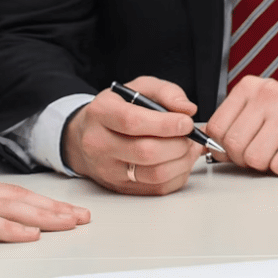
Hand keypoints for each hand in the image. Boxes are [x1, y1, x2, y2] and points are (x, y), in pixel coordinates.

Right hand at [0, 167, 89, 249]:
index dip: (40, 202)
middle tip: (83, 217)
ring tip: (70, 223)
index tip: (65, 210)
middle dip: (54, 209)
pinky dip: (9, 228)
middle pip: (18, 199)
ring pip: (8, 208)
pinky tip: (28, 234)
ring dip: (43, 216)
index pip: (9, 195)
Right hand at [62, 76, 204, 195]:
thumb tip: (187, 109)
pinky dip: (178, 175)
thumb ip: (165, 92)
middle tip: (190, 135)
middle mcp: (99, 144)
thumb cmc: (116, 110)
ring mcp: (108, 170)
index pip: (133, 122)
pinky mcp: (120, 187)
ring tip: (189, 147)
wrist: (87, 135)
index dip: (166, 124)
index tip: (187, 122)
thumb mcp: (138, 88)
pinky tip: (181, 161)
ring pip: (154, 175)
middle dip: (178, 144)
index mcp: (101, 114)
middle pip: (146, 152)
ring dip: (182, 162)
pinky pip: (157, 189)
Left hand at [207, 78, 277, 175]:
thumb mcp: (258, 105)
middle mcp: (268, 95)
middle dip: (242, 158)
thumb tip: (208, 146)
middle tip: (256, 153)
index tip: (233, 148)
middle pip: (234, 144)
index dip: (221, 146)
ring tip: (274, 152)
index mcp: (250, 87)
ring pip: (254, 158)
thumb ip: (233, 121)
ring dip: (263, 164)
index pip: (216, 127)